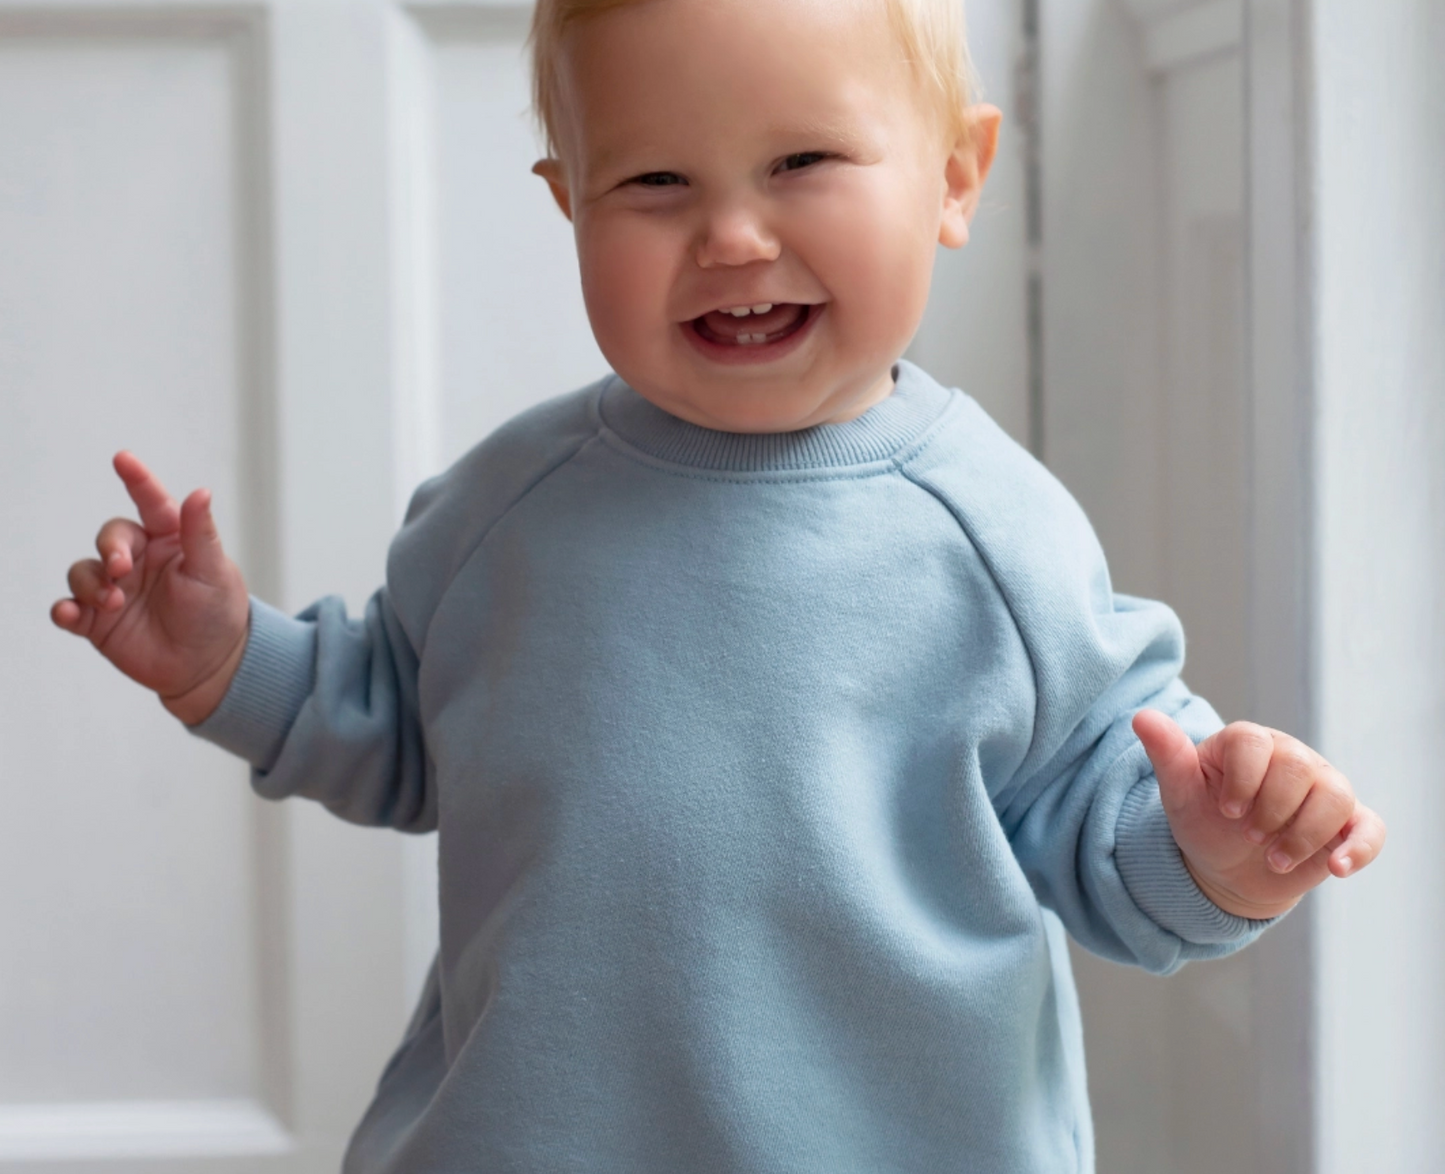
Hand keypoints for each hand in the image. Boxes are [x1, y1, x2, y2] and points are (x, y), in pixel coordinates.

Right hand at [51, 452, 250, 725]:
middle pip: (109, 537)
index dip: (137, 480)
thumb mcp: (214, 572)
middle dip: (110, 548)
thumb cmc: (217, 612)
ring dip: (91, 583)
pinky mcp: (97, 621)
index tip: (123, 458)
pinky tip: (69, 613)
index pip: (151, 504)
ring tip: (113, 602)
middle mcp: (137, 560)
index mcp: (169, 540)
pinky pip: (68, 609)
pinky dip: (64, 609)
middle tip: (121, 568)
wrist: (209, 665)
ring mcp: (115, 589)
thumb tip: (201, 491)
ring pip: (84, 571)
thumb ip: (201, 533)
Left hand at [1133, 710, 1385, 919]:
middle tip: (1248, 837)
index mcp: (1249, 742)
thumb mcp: (1179, 793)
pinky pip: (1370, 827)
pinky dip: (1358, 848)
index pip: (1255, 742)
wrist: (1228, 868)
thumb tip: (1141, 716)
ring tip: (1274, 859)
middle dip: (1272, 810)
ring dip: (1304, 835)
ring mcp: (1324, 788)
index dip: (1243, 779)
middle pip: (1300, 767)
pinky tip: (1335, 869)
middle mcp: (1292, 757)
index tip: (1227, 811)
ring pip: (1336, 795)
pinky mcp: (1348, 824)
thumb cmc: (1203, 821)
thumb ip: (1166, 754)